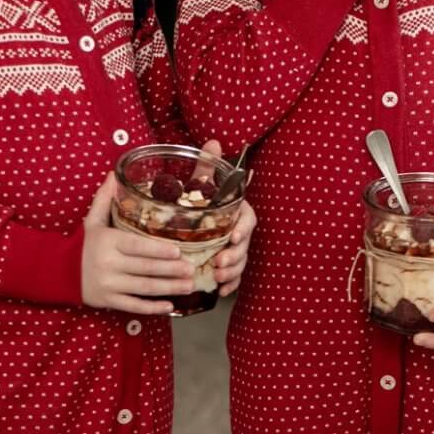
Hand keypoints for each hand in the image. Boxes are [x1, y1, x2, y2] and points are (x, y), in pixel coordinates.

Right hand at [81, 172, 194, 314]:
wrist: (59, 272)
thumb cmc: (83, 245)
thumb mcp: (92, 221)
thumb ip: (104, 199)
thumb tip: (114, 174)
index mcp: (108, 242)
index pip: (136, 246)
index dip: (158, 250)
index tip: (177, 251)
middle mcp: (109, 264)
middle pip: (145, 268)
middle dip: (171, 270)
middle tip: (192, 269)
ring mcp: (109, 285)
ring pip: (143, 288)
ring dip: (168, 288)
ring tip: (188, 285)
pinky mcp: (109, 301)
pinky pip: (133, 306)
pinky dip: (152, 307)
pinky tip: (169, 305)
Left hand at [197, 137, 255, 297]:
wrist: (185, 223)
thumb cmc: (197, 200)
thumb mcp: (199, 183)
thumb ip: (207, 166)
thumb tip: (213, 142)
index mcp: (237, 211)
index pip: (248, 219)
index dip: (243, 229)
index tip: (233, 237)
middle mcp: (239, 230)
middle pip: (245, 245)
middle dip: (235, 255)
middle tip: (219, 262)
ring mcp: (235, 249)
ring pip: (241, 262)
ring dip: (232, 271)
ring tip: (218, 276)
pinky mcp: (228, 264)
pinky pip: (234, 277)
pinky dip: (230, 284)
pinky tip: (221, 291)